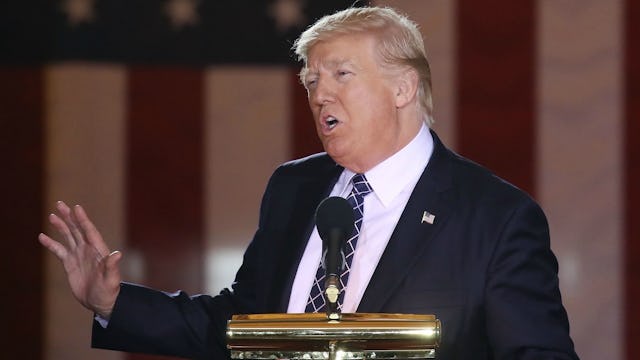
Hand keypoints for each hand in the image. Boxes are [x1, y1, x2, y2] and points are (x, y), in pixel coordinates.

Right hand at [39, 201, 121, 318]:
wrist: (100, 302)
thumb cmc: (109, 291)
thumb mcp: (111, 279)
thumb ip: (112, 266)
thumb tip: (117, 254)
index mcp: (99, 250)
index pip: (89, 231)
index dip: (83, 219)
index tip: (76, 208)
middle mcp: (88, 249)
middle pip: (77, 229)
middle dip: (69, 217)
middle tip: (60, 204)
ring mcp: (78, 255)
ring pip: (68, 236)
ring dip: (61, 226)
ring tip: (52, 216)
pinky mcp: (70, 264)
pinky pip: (59, 250)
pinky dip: (51, 244)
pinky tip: (42, 237)